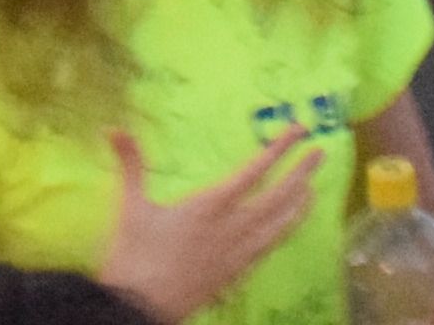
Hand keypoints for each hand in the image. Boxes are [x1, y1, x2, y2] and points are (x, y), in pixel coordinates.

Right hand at [98, 129, 331, 323]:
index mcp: (210, 206)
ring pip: (278, 226)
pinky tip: (285, 230)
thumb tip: (113, 128)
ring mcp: (237, 254)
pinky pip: (267, 249)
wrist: (139, 309)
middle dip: (301, 173)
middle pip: (277, 197)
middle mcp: (232, 228)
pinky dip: (282, 233)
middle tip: (321, 154)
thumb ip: (130, 165)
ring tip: (314, 190)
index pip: (253, 171)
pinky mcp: (234, 275)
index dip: (278, 149)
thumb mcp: (130, 207)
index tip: (298, 130)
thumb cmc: (135, 257)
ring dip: (298, 205)